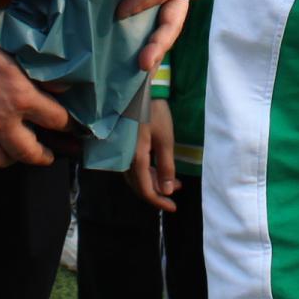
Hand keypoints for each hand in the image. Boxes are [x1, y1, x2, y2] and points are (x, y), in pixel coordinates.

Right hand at [0, 17, 68, 168]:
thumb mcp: (13, 48)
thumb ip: (38, 70)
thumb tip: (62, 84)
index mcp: (21, 95)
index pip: (55, 120)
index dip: (67, 124)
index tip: (71, 124)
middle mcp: (3, 119)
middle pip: (31, 152)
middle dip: (45, 156)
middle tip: (50, 154)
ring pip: (3, 160)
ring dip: (15, 158)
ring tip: (19, 151)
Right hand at [127, 98, 181, 212]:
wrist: (138, 90)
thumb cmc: (153, 112)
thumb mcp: (165, 139)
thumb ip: (166, 166)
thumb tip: (168, 191)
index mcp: (134, 158)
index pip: (145, 189)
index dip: (159, 201)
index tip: (173, 207)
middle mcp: (124, 159)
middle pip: (139, 185)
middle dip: (159, 192)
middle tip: (176, 191)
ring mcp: (121, 152)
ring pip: (136, 177)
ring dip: (154, 181)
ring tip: (172, 180)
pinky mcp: (122, 146)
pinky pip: (133, 167)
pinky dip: (147, 172)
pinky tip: (159, 168)